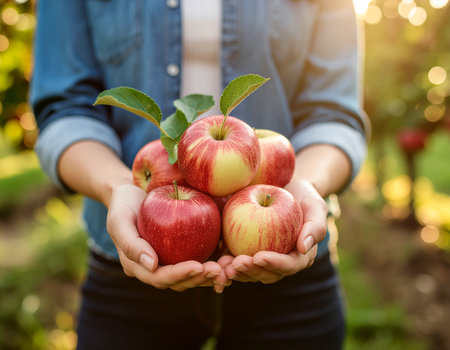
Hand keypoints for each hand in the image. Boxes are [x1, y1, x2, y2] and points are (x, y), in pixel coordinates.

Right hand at [106, 184, 227, 291]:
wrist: (131, 192)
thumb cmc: (122, 205)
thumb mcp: (119, 220)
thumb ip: (131, 243)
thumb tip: (151, 265)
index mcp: (137, 266)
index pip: (160, 277)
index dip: (180, 274)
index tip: (198, 266)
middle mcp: (155, 267)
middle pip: (179, 281)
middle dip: (199, 278)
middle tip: (218, 270)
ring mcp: (169, 259)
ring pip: (191, 275)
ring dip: (209, 275)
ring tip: (226, 269)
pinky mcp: (182, 249)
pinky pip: (198, 259)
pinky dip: (213, 261)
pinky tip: (227, 258)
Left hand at [224, 179, 326, 283]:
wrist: (285, 188)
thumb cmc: (304, 196)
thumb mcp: (316, 206)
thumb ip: (315, 226)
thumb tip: (304, 248)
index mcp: (299, 256)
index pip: (289, 265)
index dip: (274, 264)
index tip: (259, 256)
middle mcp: (280, 262)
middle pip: (266, 274)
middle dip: (251, 271)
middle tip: (237, 263)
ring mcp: (262, 258)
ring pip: (249, 272)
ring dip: (236, 272)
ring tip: (223, 266)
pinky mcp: (246, 250)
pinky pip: (235, 260)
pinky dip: (226, 263)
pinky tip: (215, 259)